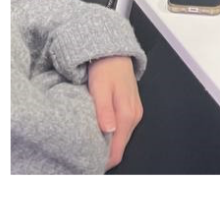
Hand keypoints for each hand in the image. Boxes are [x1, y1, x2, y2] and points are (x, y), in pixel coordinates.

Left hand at [86, 55, 141, 169]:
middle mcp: (134, 116)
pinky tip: (99, 131)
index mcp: (127, 114)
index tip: (86, 164)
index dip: (102, 162)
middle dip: (104, 155)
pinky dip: (111, 135)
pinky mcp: (133, 109)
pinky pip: (123, 130)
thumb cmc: (106, 70)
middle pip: (120, 147)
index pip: (117, 150)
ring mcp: (135, 113)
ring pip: (121, 139)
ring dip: (107, 145)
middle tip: (84, 155)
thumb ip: (104, 110)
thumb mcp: (101, 89)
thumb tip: (108, 131)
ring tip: (89, 144)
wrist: (116, 54)